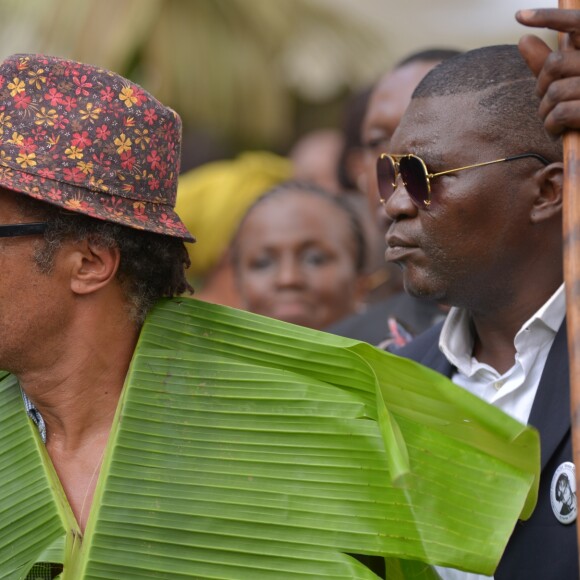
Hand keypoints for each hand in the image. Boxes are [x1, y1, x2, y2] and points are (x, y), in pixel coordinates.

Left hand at [516, 9, 579, 133]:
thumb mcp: (568, 85)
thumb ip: (547, 64)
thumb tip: (523, 38)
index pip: (579, 23)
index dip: (550, 17)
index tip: (519, 16)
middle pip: (555, 64)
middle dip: (540, 87)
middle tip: (546, 104)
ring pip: (554, 91)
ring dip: (544, 112)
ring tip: (552, 121)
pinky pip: (560, 112)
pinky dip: (551, 125)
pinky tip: (557, 132)